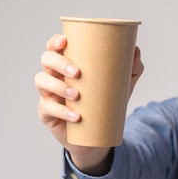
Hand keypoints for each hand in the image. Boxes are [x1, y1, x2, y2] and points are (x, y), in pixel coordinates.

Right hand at [34, 34, 143, 173]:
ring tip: (76, 95)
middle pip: (46, 60)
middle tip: (77, 72)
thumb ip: (130, 70)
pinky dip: (61, 111)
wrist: (96, 137)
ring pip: (42, 81)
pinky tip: (75, 116)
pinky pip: (47, 108)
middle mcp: (54, 75)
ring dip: (58, 86)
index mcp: (67, 64)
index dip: (55, 41)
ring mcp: (48, 93)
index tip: (65, 41)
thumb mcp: (119, 87)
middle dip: (59, 63)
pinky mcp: (46, 113)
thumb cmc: (103, 104)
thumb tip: (136, 51)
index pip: (55, 47)